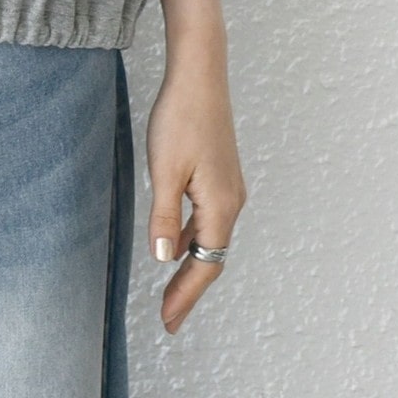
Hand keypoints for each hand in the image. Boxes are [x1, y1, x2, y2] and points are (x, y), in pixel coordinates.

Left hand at [145, 58, 246, 334]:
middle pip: (212, 257)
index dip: (185, 296)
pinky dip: (193, 237)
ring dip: (191, 263)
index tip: (168, 322)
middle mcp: (232, 201)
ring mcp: (229, 187)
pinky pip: (208, 218)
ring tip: (171, 288)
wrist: (199, 74)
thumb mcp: (164, 171)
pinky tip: (176, 240)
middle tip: (168, 316)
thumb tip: (164, 258)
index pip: (204, 265)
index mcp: (220, 206)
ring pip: (211, 238)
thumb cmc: (180, 118)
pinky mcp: (221, 173)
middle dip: (190, 288)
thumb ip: (165, 217)